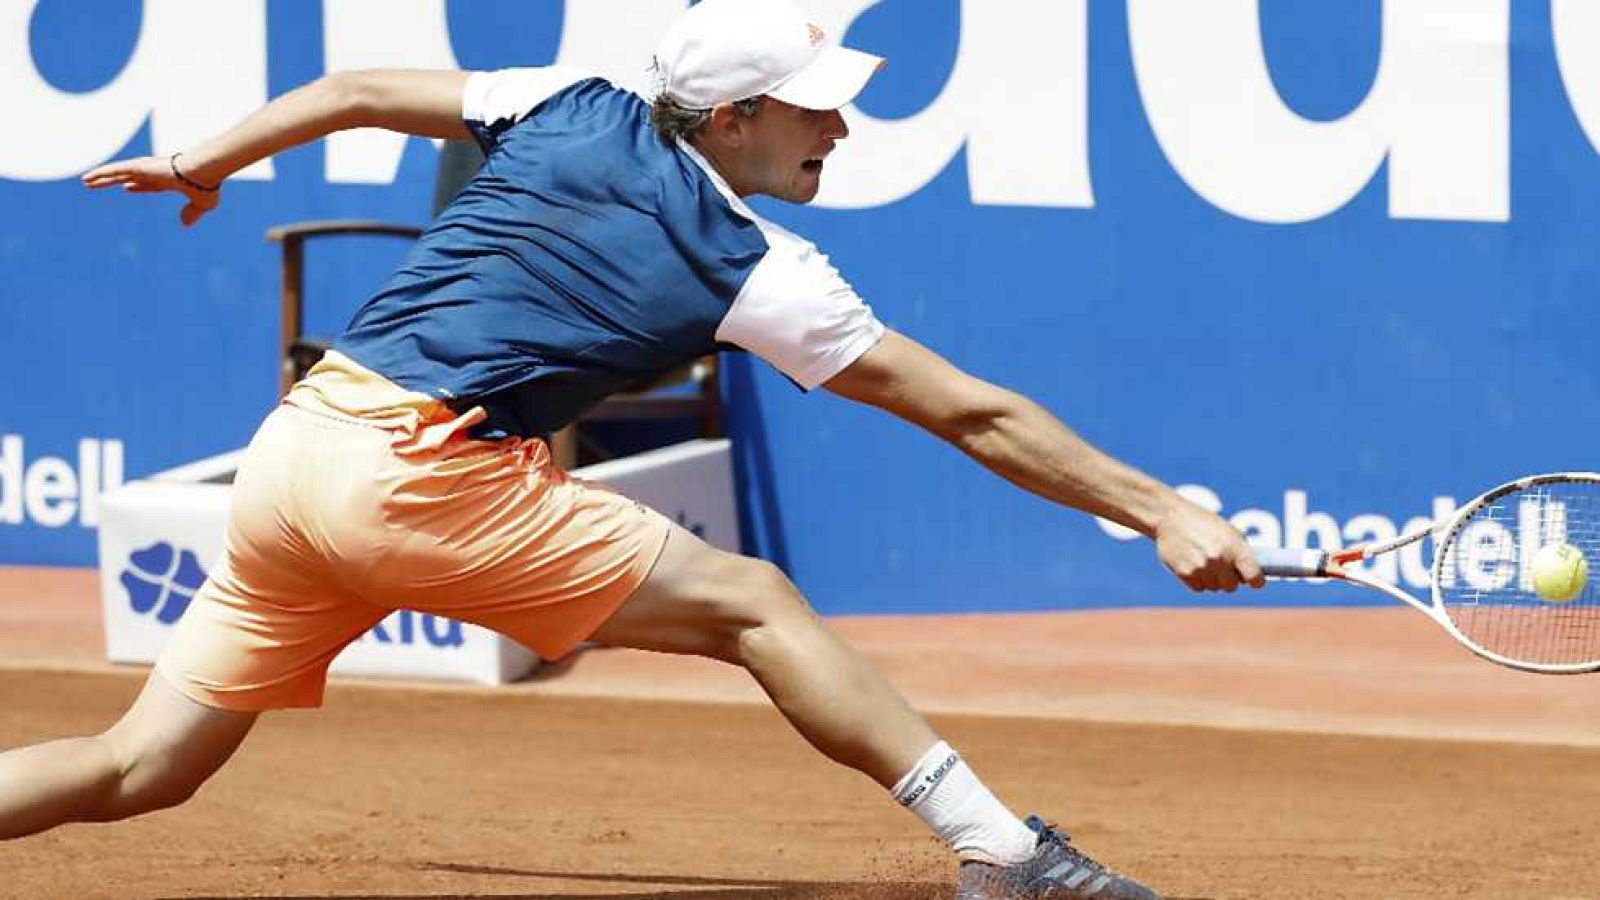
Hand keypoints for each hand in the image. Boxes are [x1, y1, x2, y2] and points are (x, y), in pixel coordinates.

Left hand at [81, 155, 221, 226]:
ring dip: (101, 177)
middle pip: (128, 177)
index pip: (148, 184)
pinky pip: (114, 170)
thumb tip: (185, 224)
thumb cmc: (205, 186)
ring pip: (117, 173)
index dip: (138, 186)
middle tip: (100, 184)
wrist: (202, 172)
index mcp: (167, 180)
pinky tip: (87, 178)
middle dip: (114, 180)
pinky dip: (100, 174)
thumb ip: (192, 212)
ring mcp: (145, 168)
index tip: (126, 188)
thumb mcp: (202, 204)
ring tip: (85, 181)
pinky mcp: (138, 167)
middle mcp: (154, 172)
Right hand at [1152, 500, 1264, 592]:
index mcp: (1235, 547)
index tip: (1255, 580)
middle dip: (1228, 579)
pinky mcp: (1185, 573)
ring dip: (1211, 579)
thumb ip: (1241, 553)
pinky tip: (1192, 563)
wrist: (1170, 517)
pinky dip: (1197, 579)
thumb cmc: (1204, 523)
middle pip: (1231, 586)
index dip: (1256, 580)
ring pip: (1214, 587)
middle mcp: (1219, 559)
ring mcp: (1201, 567)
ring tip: (1203, 560)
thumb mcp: (1229, 531)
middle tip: (1222, 566)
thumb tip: (1249, 577)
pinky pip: (1199, 587)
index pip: (1254, 576)